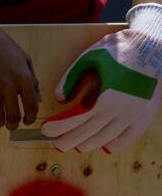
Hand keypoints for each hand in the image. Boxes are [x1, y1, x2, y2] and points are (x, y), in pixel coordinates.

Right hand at [0, 17, 39, 129]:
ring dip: (0, 123)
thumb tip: (37, 100)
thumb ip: (32, 81)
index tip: (28, 121)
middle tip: (13, 125)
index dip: (31, 117)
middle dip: (14, 124)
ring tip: (1, 122)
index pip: (31, 105)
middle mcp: (8, 86)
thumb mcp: (25, 60)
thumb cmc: (5, 47)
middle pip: (13, 115)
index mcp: (23, 78)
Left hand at [40, 4, 161, 152]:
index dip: (58, 127)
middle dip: (70, 140)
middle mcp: (119, 109)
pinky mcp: (145, 116)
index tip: (45, 130)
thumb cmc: (119, 51)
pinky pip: (128, 137)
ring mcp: (133, 115)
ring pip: (106, 137)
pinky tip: (104, 146)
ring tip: (77, 146)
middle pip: (89, 132)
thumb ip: (72, 79)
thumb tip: (59, 98)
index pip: (75, 119)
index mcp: (103, 95)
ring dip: (89, 144)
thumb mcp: (90, 58)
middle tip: (58, 144)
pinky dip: (115, 144)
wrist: (153, 49)